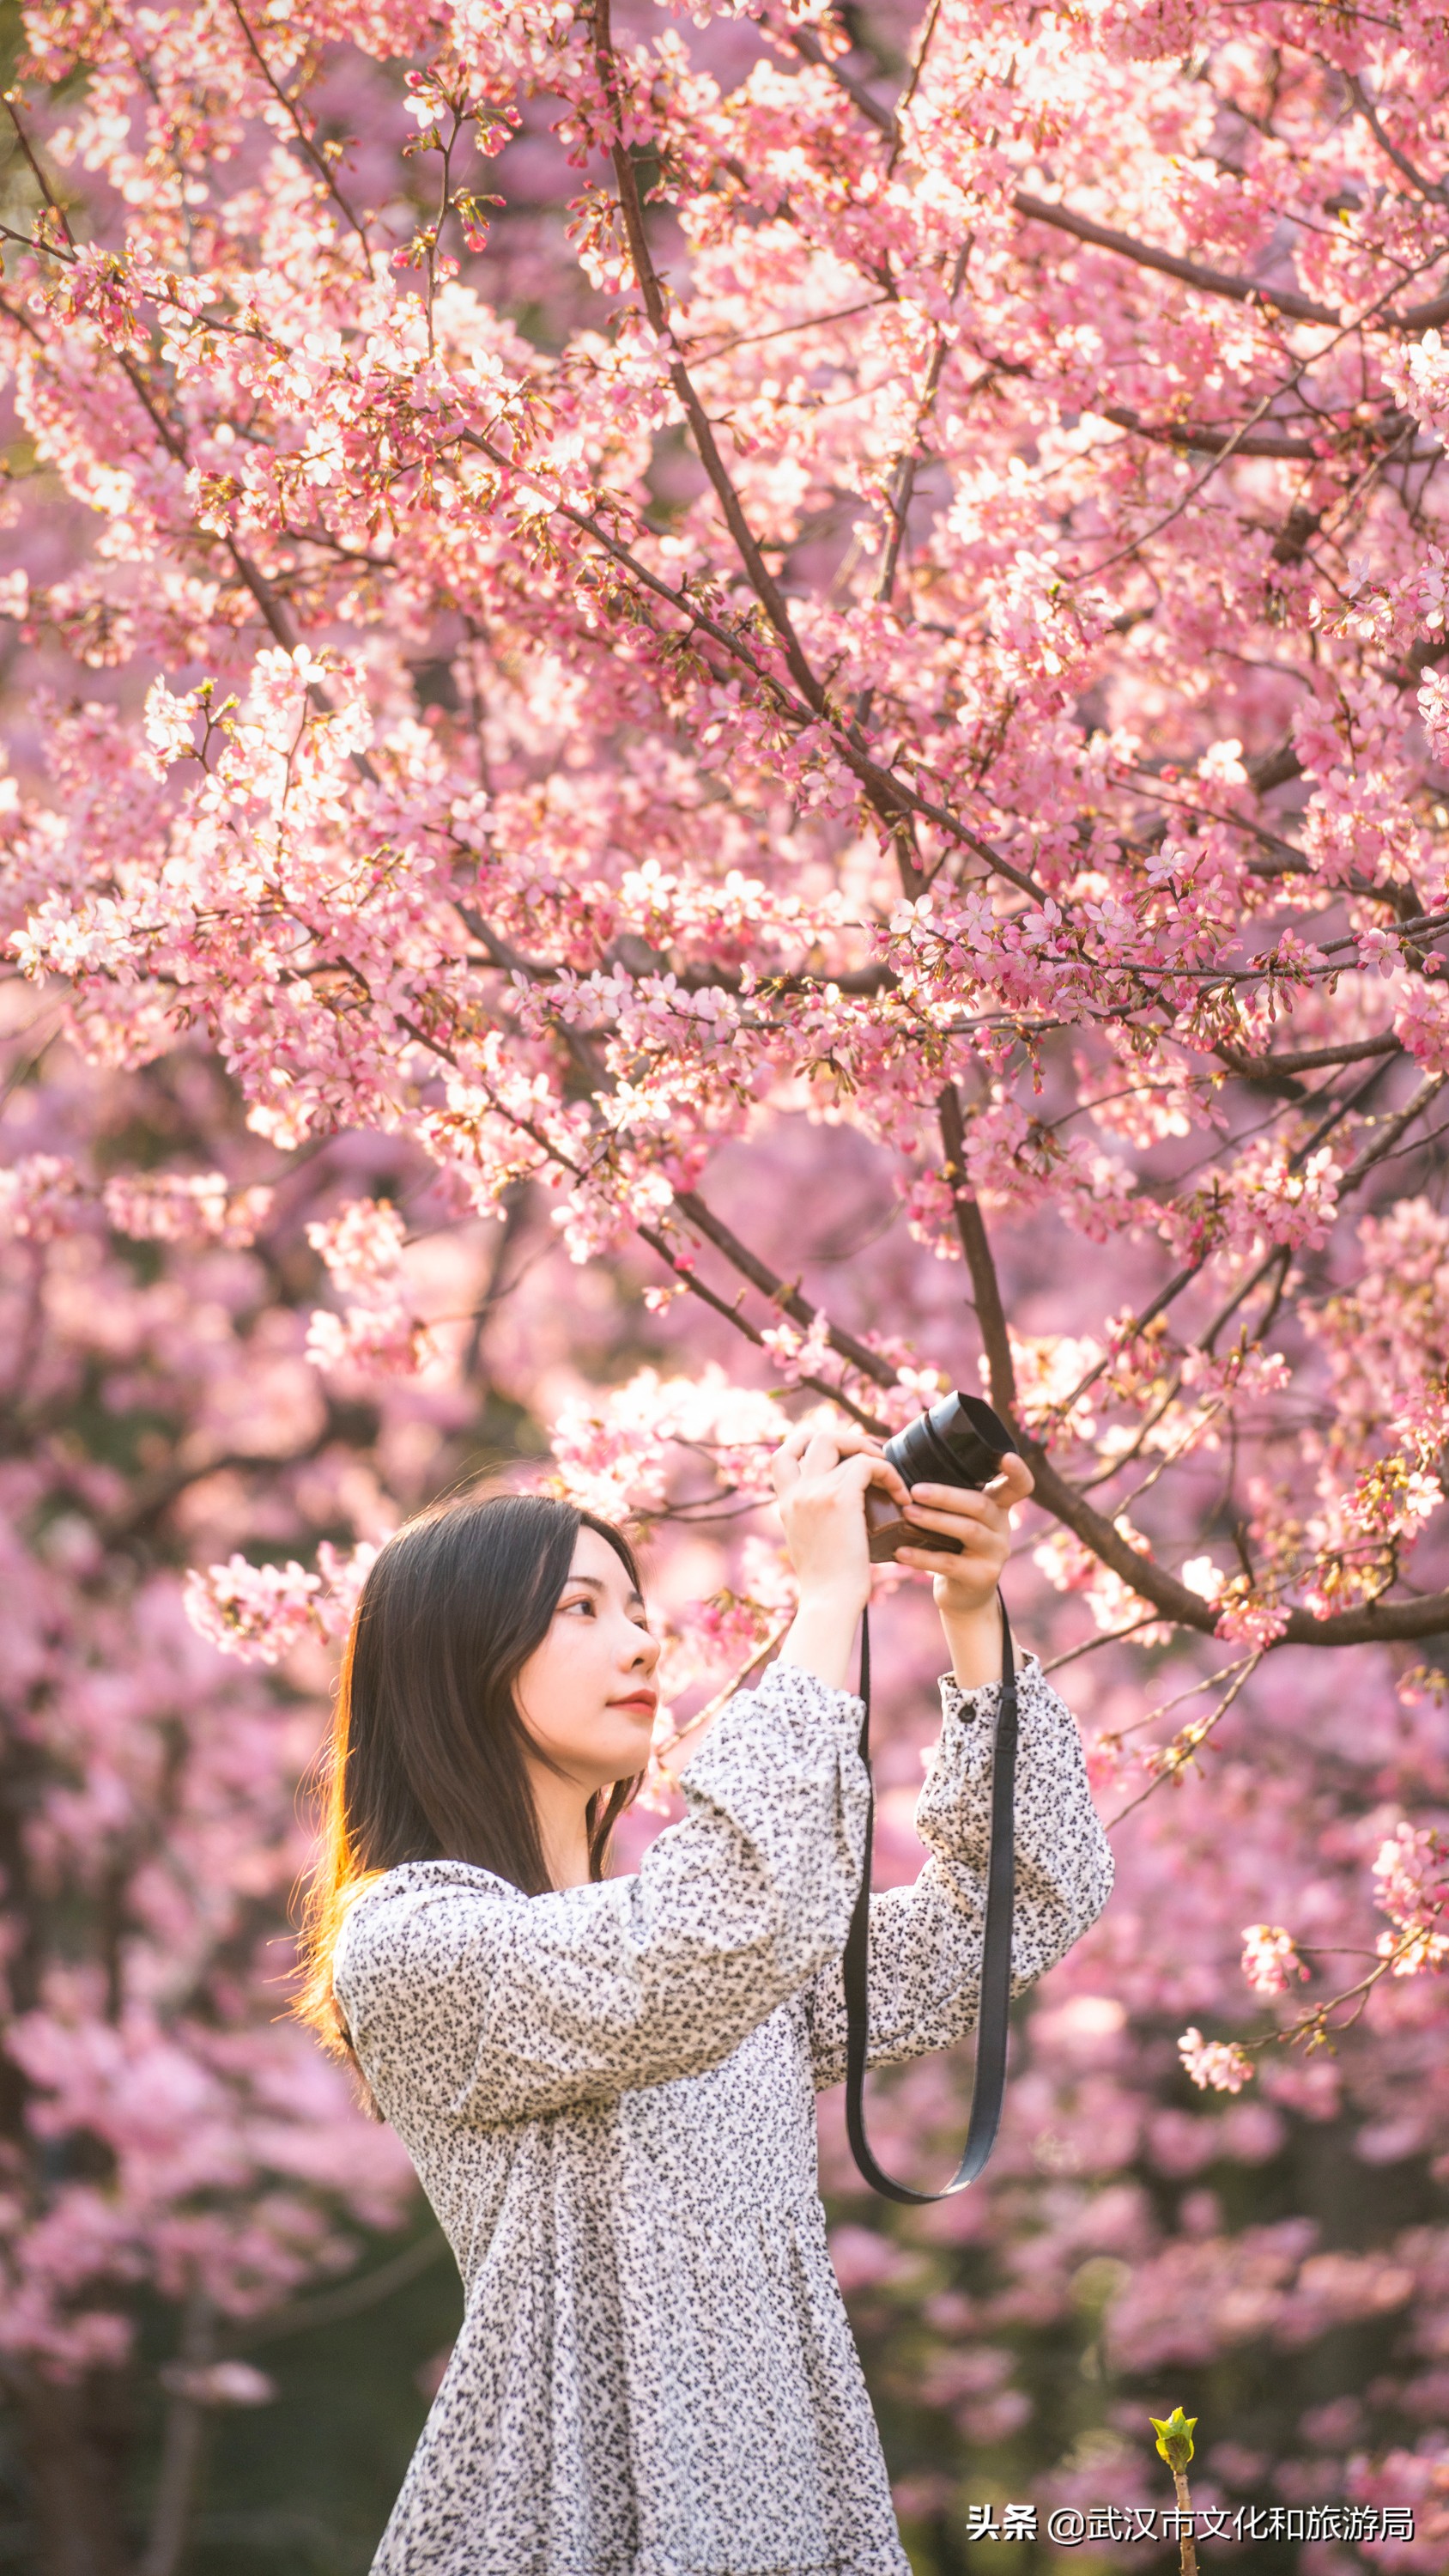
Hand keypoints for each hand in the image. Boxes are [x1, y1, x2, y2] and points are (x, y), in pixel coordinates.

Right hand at [771, 1419, 907, 1687]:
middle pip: (811, 1437)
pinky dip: (889, 1473)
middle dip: (846, 1439)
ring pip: (835, 1440)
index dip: (810, 1444)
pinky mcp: (838, 1498)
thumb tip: (845, 1513)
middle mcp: (795, 1493)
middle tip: (871, 1459)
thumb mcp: (812, 1545)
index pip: (782, 1455)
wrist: (829, 1602)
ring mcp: (813, 1492)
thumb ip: (816, 1521)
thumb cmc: (829, 1584)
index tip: (840, 1457)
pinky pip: (867, 1464)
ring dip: (868, 1450)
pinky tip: (901, 1497)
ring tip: (888, 1472)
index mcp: (786, 1504)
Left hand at [895, 1452, 1034, 1685]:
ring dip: (935, 1520)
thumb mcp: (959, 1520)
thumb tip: (901, 1464)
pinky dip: (923, 1556)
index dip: (1018, 1471)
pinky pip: (950, 1563)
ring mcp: (996, 1554)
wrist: (964, 1595)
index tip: (1006, 1456)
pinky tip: (901, 1552)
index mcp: (998, 1508)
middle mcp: (1002, 1528)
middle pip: (981, 1505)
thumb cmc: (953, 1547)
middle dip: (947, 1495)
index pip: (1019, 1486)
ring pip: (968, 1530)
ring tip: (907, 1513)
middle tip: (915, 1489)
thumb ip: (948, 1497)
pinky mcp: (982, 1577)